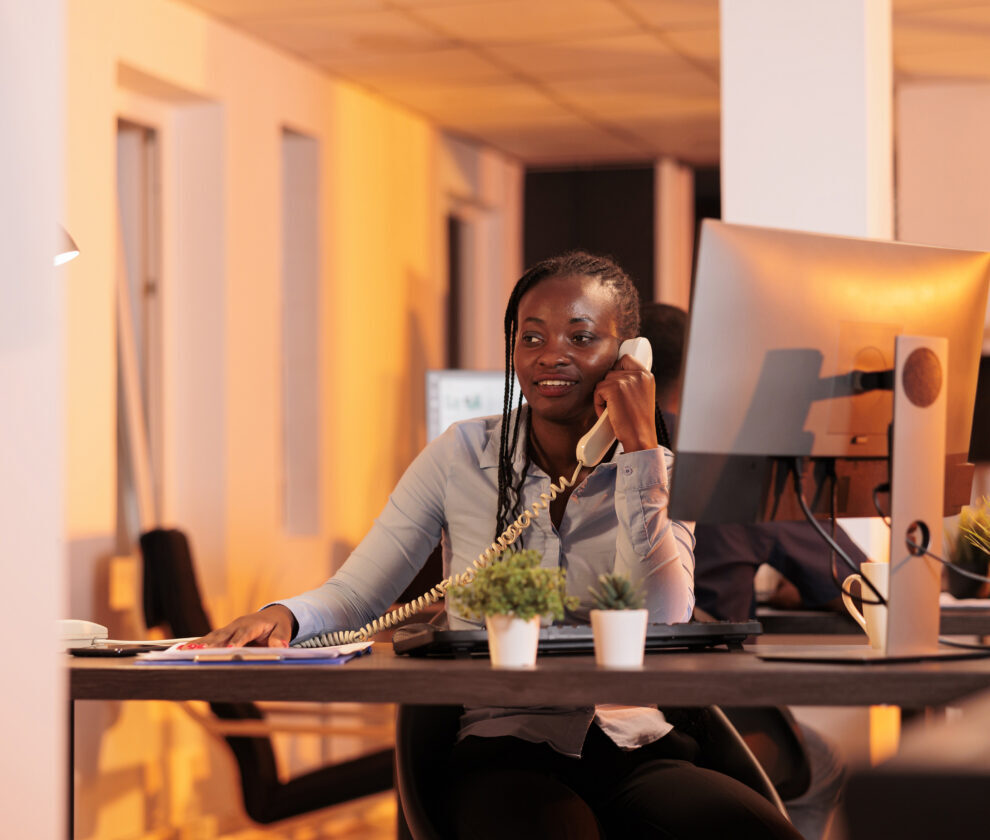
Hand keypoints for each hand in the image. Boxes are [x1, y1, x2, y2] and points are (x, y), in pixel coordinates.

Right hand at [180, 605, 295, 648]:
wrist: (273, 616)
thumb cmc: (278, 624)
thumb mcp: (284, 630)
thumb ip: (281, 638)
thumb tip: (279, 646)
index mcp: (253, 624)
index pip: (244, 633)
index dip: (238, 641)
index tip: (231, 649)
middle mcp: (238, 625)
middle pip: (223, 635)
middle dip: (210, 643)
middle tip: (197, 651)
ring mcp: (229, 629)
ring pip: (213, 637)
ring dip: (199, 644)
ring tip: (183, 651)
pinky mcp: (224, 634)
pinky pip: (210, 640)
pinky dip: (197, 645)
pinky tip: (183, 651)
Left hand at [593, 353, 657, 452]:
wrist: (639, 437)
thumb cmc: (638, 422)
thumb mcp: (642, 396)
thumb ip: (632, 383)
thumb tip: (611, 375)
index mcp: (647, 376)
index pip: (626, 359)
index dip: (616, 369)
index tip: (616, 385)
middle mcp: (638, 374)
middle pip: (611, 372)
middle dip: (608, 388)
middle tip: (616, 405)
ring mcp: (626, 380)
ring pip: (602, 381)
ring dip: (603, 397)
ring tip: (613, 411)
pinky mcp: (614, 387)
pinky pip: (597, 391)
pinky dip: (598, 403)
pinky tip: (609, 413)